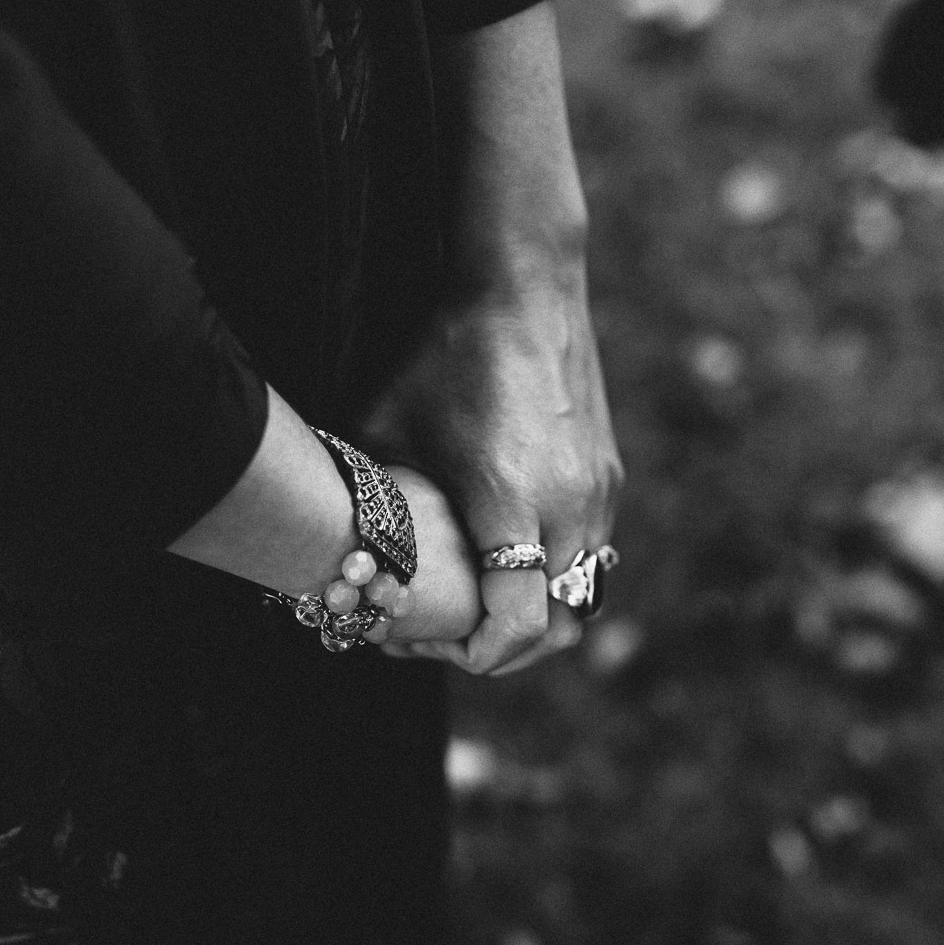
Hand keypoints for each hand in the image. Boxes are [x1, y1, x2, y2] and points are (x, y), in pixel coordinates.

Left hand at [382, 292, 621, 673]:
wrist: (524, 288)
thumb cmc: (442, 356)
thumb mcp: (385, 431)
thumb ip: (374, 503)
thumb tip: (335, 556)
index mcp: (511, 504)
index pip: (517, 625)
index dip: (478, 656)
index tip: (439, 647)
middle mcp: (568, 508)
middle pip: (555, 628)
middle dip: (502, 649)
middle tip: (447, 640)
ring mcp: (598, 493)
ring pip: (578, 594)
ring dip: (533, 613)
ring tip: (474, 601)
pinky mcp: (608, 475)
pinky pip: (589, 553)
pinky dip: (551, 574)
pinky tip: (500, 552)